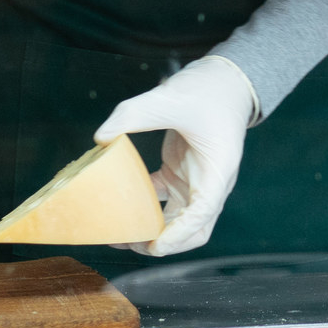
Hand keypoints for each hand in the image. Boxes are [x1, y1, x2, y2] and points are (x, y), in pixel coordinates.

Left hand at [97, 54, 257, 257]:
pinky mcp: (181, 174)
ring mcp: (195, 181)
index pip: (201, 214)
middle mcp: (209, 183)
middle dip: (164, 242)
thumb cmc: (209, 91)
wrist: (226, 82)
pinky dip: (144, 208)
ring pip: (178, 221)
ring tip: (120, 234)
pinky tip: (120, 206)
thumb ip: (134, 114)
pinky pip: (163, 202)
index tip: (154, 246)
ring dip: (153, 231)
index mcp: (216, 171)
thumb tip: (101, 137)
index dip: (178, 234)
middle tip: (130, 242)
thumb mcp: (170, 98)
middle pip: (193, 230)